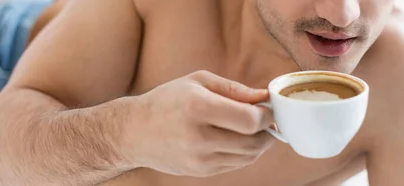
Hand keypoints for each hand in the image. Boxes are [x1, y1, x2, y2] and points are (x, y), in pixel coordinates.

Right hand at [120, 70, 274, 176]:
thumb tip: (265, 97)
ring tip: (257, 129)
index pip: (250, 120)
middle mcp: (199, 137)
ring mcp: (199, 158)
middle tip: (269, 119)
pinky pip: (236, 164)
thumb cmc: (168, 100)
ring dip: (260, 143)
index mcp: (198, 108)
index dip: (267, 115)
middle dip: (268, 130)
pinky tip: (241, 139)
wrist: (134, 132)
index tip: (268, 108)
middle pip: (253, 142)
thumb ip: (235, 90)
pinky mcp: (200, 171)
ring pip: (248, 156)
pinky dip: (246, 153)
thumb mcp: (198, 82)